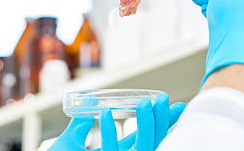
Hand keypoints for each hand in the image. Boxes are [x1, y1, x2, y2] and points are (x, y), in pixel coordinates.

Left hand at [49, 93, 185, 150]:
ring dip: (145, 125)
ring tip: (144, 102)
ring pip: (141, 148)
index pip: (146, 138)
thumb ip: (82, 123)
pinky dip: (109, 131)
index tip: (172, 104)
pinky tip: (104, 112)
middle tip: (164, 98)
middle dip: (161, 121)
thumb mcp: (71, 142)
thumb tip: (92, 100)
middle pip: (151, 142)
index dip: (160, 121)